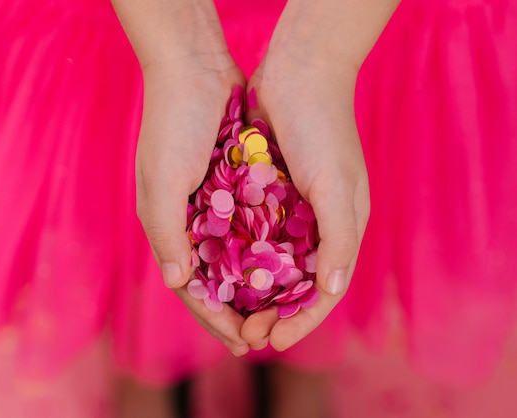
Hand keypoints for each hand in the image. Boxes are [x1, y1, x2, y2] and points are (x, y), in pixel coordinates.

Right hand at [136, 56, 249, 355]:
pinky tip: (287, 262)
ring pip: (236, 256)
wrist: (193, 68)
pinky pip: (251, 226)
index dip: (215, 318)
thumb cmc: (171, 124)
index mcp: (168, 225)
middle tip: (265, 336)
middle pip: (217, 278)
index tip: (242, 344)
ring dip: (255, 284)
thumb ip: (167, 232)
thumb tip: (179, 282)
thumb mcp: (162, 180)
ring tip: (279, 309)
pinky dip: (265, 247)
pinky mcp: (234, 184)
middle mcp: (190, 220)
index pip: (192, 286)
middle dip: (238, 309)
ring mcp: (213, 203)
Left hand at [240, 50, 369, 351]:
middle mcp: (317, 223)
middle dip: (271, 311)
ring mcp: (291, 207)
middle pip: (293, 282)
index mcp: (342, 228)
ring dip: (253, 289)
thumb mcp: (337, 186)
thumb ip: (338, 238)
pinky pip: (253, 232)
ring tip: (229, 311)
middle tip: (244, 333)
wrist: (299, 71)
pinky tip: (218, 270)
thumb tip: (329, 290)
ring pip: (271, 262)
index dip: (301, 319)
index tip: (274, 341)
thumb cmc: (324, 129)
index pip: (323, 289)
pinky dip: (240, 254)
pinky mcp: (267, 190)